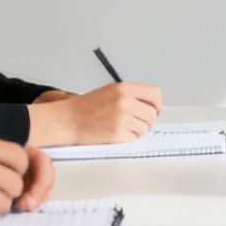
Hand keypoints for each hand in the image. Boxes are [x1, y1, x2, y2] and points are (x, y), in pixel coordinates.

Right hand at [29, 81, 163, 145]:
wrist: (67, 120)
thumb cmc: (86, 107)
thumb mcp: (110, 91)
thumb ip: (131, 95)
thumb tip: (152, 104)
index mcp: (124, 88)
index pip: (154, 94)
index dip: (157, 104)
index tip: (155, 109)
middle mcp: (125, 101)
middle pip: (152, 113)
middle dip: (147, 120)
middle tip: (137, 122)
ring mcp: (122, 118)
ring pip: (145, 127)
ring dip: (138, 130)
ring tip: (123, 127)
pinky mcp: (117, 134)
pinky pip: (135, 137)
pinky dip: (129, 137)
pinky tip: (117, 133)